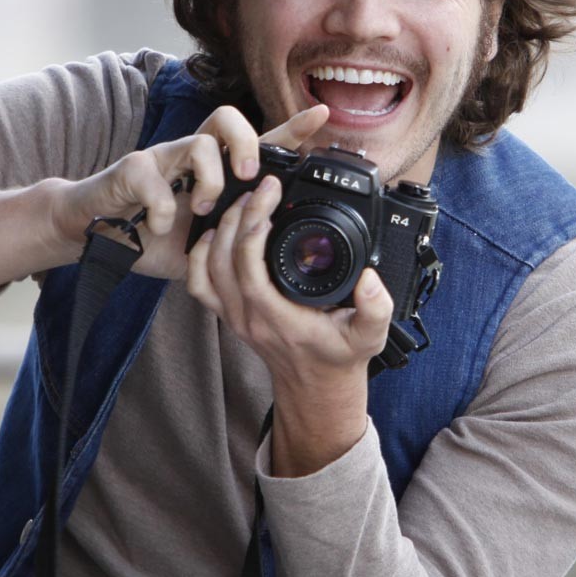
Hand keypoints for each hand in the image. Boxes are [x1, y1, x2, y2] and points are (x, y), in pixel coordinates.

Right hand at [55, 103, 330, 280]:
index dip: (291, 128)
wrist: (95, 238)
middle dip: (245, 144)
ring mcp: (162, 159)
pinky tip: (159, 228)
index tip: (322, 116)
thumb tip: (275, 255)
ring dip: (208, 180)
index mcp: (215, 172)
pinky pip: (153, 177)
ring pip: (199, 142)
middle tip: (248, 177)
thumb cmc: (151, 236)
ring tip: (200, 211)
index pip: (258, 143)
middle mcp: (191, 157)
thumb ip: (233, 243)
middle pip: (226, 119)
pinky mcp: (132, 170)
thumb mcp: (204, 246)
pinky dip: (160, 207)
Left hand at [185, 172, 394, 474]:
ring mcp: (234, 317)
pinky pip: (199, 283)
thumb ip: (376, 308)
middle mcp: (249, 318)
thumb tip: (369, 278)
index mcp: (279, 319)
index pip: (249, 269)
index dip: (253, 228)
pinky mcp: (228, 314)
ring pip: (206, 267)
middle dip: (239, 215)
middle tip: (261, 188)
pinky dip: (200, 255)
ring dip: (220, 229)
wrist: (316, 387)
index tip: (270, 196)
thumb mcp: (371, 335)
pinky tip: (217, 232)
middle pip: (223, 259)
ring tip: (244, 202)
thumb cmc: (339, 358)